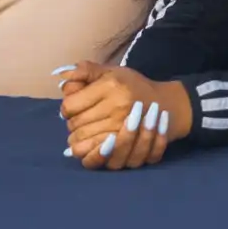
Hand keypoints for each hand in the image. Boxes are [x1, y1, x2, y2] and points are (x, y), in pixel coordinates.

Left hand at [57, 62, 190, 169]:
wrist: (166, 105)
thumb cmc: (133, 87)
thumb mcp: (113, 71)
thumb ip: (86, 71)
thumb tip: (61, 78)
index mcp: (112, 86)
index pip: (70, 106)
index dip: (68, 108)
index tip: (76, 106)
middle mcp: (117, 107)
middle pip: (74, 126)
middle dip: (73, 125)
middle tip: (83, 120)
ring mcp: (123, 129)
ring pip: (81, 143)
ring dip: (78, 140)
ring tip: (86, 133)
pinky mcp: (126, 148)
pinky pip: (96, 158)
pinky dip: (88, 154)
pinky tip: (91, 147)